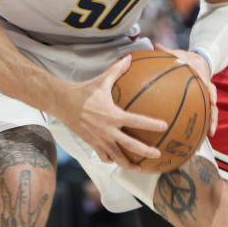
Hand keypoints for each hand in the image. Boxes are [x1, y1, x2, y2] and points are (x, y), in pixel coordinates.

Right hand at [55, 55, 167, 169]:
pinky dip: (111, 160)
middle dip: (145, 151)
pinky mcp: (92, 144)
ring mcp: (99, 139)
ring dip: (129, 164)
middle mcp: (107, 130)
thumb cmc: (83, 91)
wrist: (63, 103)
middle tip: (157, 154)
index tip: (164, 126)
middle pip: (130, 145)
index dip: (151, 124)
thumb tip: (129, 58)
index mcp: (112, 115)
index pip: (136, 120)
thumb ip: (117, 70)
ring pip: (116, 157)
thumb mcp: (102, 80)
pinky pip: (103, 156)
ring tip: (139, 168)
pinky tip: (117, 161)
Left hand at [154, 43, 217, 135]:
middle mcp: (207, 86)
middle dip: (213, 113)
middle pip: (213, 101)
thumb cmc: (186, 58)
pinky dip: (203, 123)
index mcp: (201, 75)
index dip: (209, 91)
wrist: (199, 60)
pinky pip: (205, 113)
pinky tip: (200, 134)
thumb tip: (155, 45)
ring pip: (212, 110)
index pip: (207, 83)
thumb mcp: (178, 54)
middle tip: (211, 128)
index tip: (211, 99)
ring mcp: (207, 95)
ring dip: (211, 122)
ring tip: (209, 135)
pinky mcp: (205, 101)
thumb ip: (167, 51)